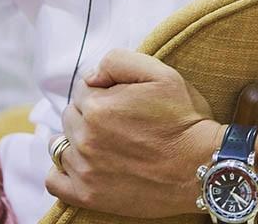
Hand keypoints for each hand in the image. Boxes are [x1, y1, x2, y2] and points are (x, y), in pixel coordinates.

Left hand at [45, 48, 223, 217]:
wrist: (202, 168)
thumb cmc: (184, 120)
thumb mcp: (162, 74)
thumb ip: (118, 61)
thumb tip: (91, 75)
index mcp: (98, 106)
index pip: (84, 88)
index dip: (105, 90)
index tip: (126, 101)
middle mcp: (86, 138)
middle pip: (71, 115)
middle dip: (90, 113)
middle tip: (121, 122)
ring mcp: (85, 169)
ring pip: (61, 144)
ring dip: (77, 140)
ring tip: (105, 143)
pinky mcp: (88, 195)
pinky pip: (54, 180)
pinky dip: (62, 171)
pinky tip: (83, 164)